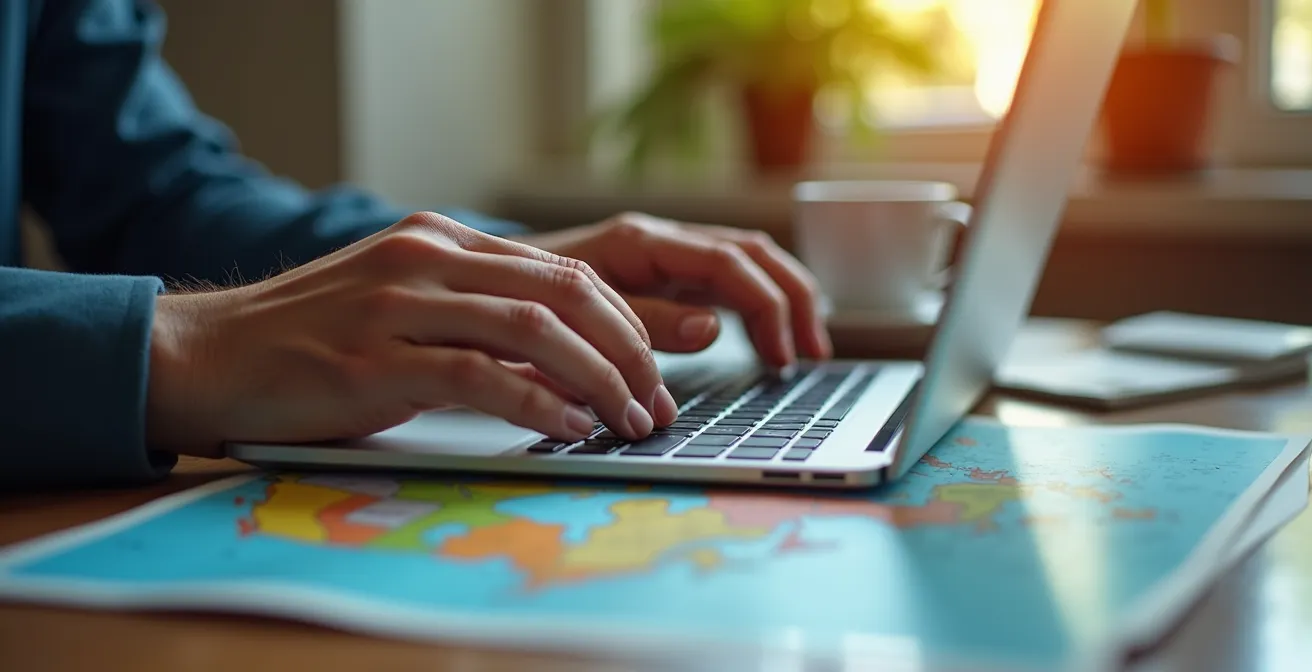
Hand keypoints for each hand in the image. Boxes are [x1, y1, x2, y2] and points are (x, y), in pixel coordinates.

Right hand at [146, 212, 675, 456]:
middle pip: (567, 292)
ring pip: (536, 328)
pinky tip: (568, 427)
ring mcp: (400, 304)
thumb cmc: (315, 342)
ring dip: (598, 379)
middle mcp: (427, 257)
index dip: (625, 324)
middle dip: (628, 351)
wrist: (210, 354)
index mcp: (442, 239)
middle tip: (654, 402)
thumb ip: (480, 320)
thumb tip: (571, 366)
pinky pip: (481, 375)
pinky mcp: (376, 359)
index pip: (566, 272)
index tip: (652, 373)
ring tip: (627, 419)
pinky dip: (539, 403)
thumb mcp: (406, 309)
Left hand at [513, 212, 831, 366]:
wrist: (475, 287)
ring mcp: (660, 254)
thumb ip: (644, 322)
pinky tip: (767, 337)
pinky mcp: (657, 274)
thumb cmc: (518, 302)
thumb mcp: (574, 319)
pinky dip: (755, 302)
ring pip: (744, 260)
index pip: (729, 262)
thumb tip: (711, 328)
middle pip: (751, 252)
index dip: (766, 308)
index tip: (782, 358)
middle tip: (811, 353)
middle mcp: (657, 240)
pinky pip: (723, 277)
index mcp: (640, 243)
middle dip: (791, 298)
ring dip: (782, 297)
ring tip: (803, 347)